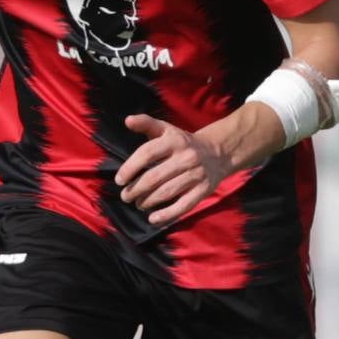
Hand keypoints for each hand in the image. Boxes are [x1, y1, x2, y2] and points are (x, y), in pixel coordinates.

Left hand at [117, 113, 236, 224]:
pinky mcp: (203, 190)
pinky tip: (152, 218)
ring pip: (166, 192)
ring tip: (137, 204)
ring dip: (147, 201)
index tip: (119, 180)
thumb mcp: (167, 130)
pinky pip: (183, 205)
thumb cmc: (183, 142)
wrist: (218, 152)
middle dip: (135, 189)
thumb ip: (146, 124)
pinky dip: (167, 214)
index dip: (130, 168)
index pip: (147, 153)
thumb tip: (128, 120)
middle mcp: (186, 157)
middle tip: (125, 196)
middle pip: (155, 177)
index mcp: (174, 141)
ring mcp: (196, 175)